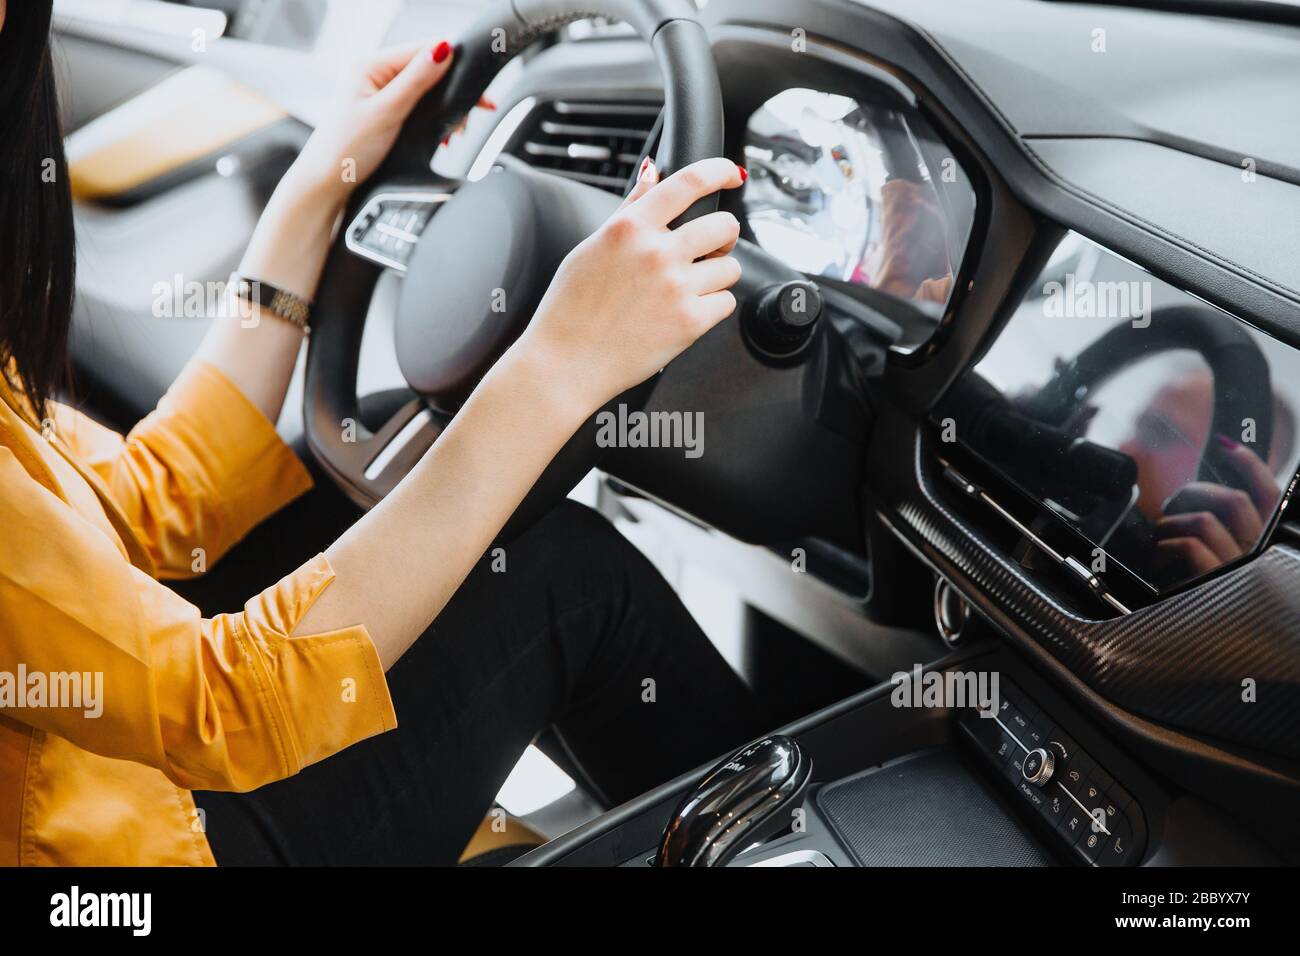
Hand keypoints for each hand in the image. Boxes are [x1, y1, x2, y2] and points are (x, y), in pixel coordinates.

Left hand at [287, 39, 491, 203]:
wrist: (327, 182)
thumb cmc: (344, 150)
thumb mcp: (386, 112)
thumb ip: (416, 80)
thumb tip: (443, 49)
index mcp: (372, 65)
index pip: (423, 49)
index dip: (454, 63)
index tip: (477, 85)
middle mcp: (377, 74)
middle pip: (429, 68)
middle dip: (453, 91)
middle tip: (476, 111)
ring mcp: (382, 93)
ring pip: (428, 89)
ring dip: (446, 108)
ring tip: (455, 131)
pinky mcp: (388, 111)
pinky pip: (421, 105)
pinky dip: (436, 119)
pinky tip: (443, 135)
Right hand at [515, 156, 745, 412]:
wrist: (565, 363)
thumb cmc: (570, 309)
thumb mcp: (591, 247)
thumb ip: (629, 209)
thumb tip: (653, 173)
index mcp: (630, 228)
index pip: (690, 182)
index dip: (720, 172)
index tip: (732, 175)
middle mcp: (657, 253)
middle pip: (723, 226)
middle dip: (724, 235)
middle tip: (711, 248)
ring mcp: (676, 287)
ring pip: (730, 267)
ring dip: (717, 275)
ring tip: (688, 289)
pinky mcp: (690, 322)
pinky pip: (726, 303)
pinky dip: (712, 307)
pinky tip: (685, 312)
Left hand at [1153, 433, 1280, 574]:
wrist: (1194, 638)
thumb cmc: (1198, 587)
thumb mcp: (1217, 552)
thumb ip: (1220, 523)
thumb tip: (1199, 489)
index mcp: (1264, 543)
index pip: (1271, 494)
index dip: (1250, 463)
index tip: (1224, 443)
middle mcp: (1258, 556)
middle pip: (1234, 500)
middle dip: (1193, 492)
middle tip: (1170, 506)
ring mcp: (1237, 572)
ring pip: (1205, 520)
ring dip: (1170, 522)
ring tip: (1161, 535)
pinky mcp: (1212, 585)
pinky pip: (1189, 545)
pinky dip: (1164, 545)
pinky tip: (1159, 556)